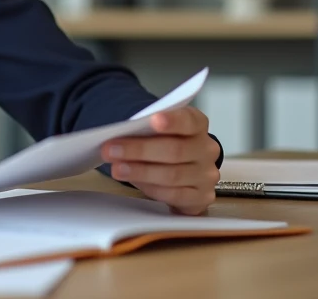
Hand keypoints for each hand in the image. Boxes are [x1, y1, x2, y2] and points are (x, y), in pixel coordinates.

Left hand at [101, 107, 220, 214]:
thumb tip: (118, 134)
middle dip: (140, 150)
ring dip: (140, 172)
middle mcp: (206, 149)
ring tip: (117, 168)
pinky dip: (151, 188)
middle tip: (111, 149)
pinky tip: (135, 182)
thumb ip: (144, 128)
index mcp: (197, 125)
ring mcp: (206, 175)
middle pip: (175, 150)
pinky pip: (175, 195)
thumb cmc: (160, 140)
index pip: (188, 120)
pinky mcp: (201, 197)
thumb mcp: (153, 129)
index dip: (172, 120)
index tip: (153, 119)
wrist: (175, 163)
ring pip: (173, 175)